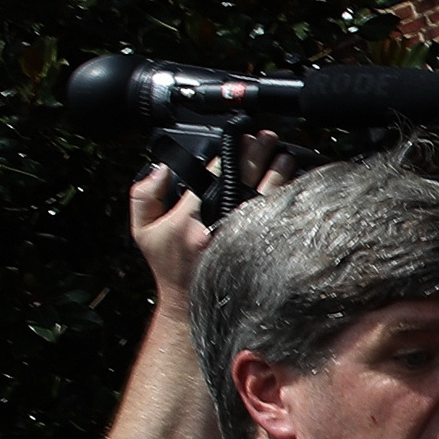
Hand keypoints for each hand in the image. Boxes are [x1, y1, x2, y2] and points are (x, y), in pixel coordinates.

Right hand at [130, 132, 298, 306]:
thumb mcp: (142, 229)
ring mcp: (242, 240)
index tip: (241, 135)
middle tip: (267, 137)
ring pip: (266, 200)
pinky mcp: (257, 251)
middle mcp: (220, 228)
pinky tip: (295, 187)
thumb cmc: (168, 264)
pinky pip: (275, 221)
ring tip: (286, 156)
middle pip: (244, 181)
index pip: (213, 175)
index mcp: (191, 219)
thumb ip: (144, 195)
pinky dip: (286, 202)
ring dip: (278, 175)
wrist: (190, 303)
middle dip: (258, 155)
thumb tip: (162, 168)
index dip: (229, 152)